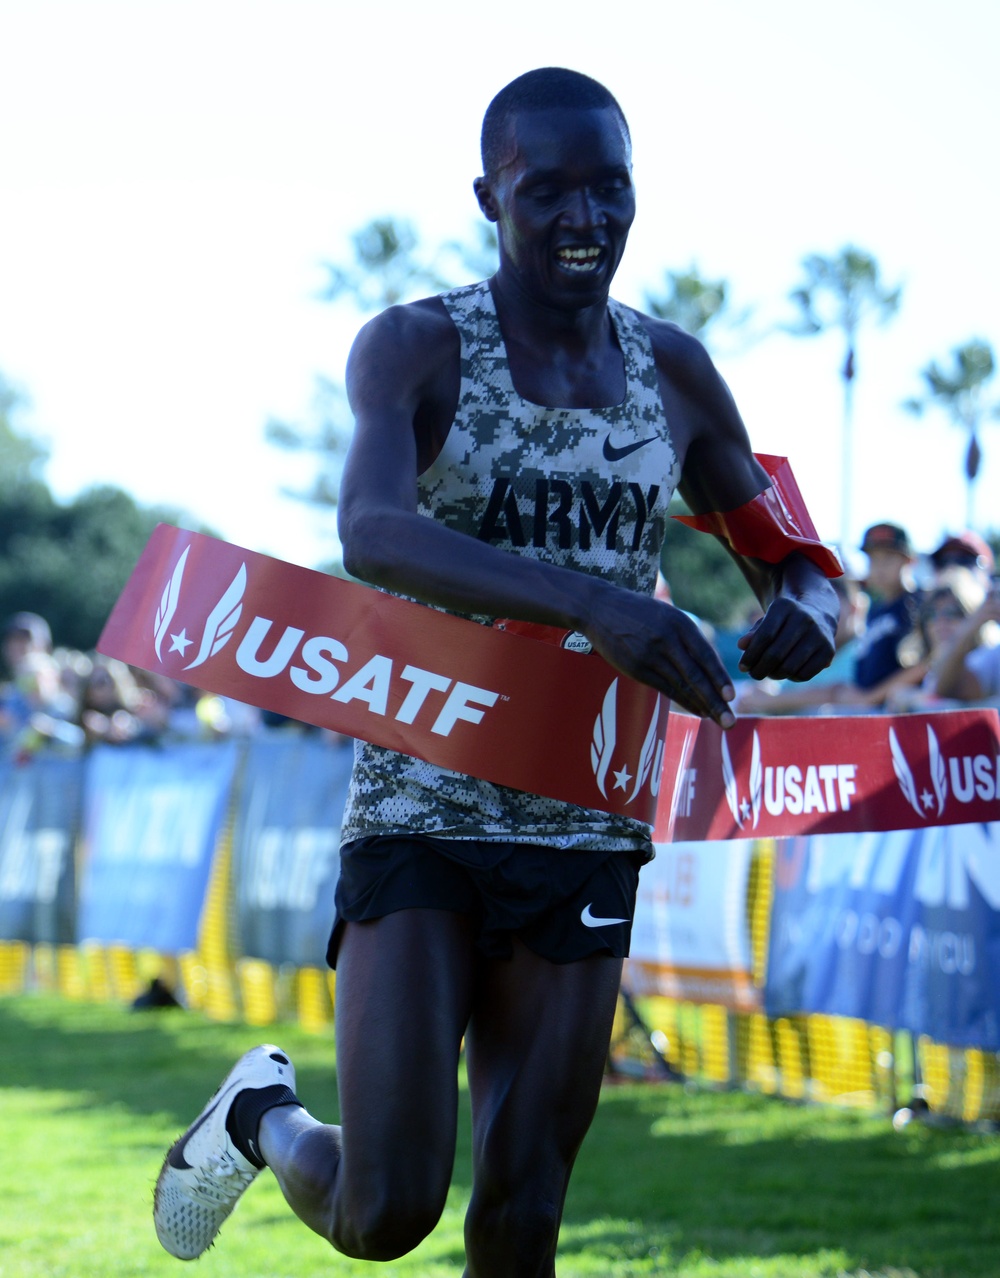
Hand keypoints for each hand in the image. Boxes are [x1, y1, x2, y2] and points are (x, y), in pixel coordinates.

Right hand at [585, 587, 735, 727]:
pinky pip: (664, 688)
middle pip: (695, 676)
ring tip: (718, 720)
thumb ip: (688, 636)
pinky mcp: (636, 668)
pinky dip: (683, 701)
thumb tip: (711, 665)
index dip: (719, 678)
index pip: (705, 655)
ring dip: (701, 705)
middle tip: (730, 722)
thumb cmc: (640, 612)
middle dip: (715, 701)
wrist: (599, 609)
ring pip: (681, 685)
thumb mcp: (668, 614)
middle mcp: (666, 639)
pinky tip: (696, 710)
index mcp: (679, 623)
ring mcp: (649, 655)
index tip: (732, 697)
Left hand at [737, 595, 835, 682]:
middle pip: (775, 654)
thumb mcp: (767, 621)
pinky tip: (787, 673)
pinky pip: (805, 674)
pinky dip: (792, 678)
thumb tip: (742, 645)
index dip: (751, 655)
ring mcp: (819, 635)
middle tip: (753, 674)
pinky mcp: (829, 651)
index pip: (764, 636)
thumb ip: (753, 633)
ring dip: (774, 675)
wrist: (818, 615)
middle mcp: (805, 618)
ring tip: (768, 673)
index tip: (742, 667)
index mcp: (785, 606)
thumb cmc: (784, 622)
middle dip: (760, 669)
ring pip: (789, 667)